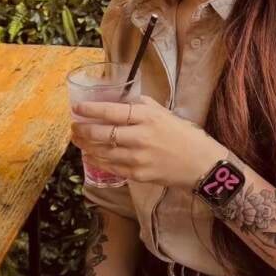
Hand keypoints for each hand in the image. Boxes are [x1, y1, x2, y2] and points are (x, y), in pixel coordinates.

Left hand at [71, 95, 227, 189]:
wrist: (201, 163)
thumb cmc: (183, 134)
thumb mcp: (164, 113)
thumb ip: (142, 106)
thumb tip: (120, 100)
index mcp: (147, 117)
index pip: (112, 111)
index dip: (91, 109)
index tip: (77, 108)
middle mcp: (140, 137)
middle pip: (102, 133)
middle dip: (83, 129)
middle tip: (74, 126)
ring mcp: (138, 158)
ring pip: (102, 151)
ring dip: (86, 145)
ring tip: (78, 140)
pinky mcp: (138, 175)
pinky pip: (111, 167)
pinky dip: (97, 160)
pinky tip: (90, 155)